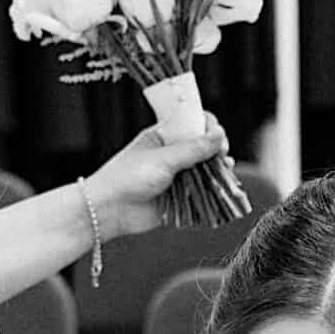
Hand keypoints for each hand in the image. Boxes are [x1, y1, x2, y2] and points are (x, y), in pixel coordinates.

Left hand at [85, 119, 233, 238]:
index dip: (208, 126)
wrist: (110, 210)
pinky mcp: (181, 196)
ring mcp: (177, 175)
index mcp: (164, 136)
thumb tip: (220, 135)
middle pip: (204, 145)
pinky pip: (203, 189)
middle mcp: (172, 153)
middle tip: (221, 154)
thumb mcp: (163, 159)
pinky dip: (214, 186)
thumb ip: (193, 148)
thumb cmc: (129, 177)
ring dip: (218, 167)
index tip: (217, 134)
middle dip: (216, 148)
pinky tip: (222, 183)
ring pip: (206, 167)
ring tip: (224, 168)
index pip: (193, 122)